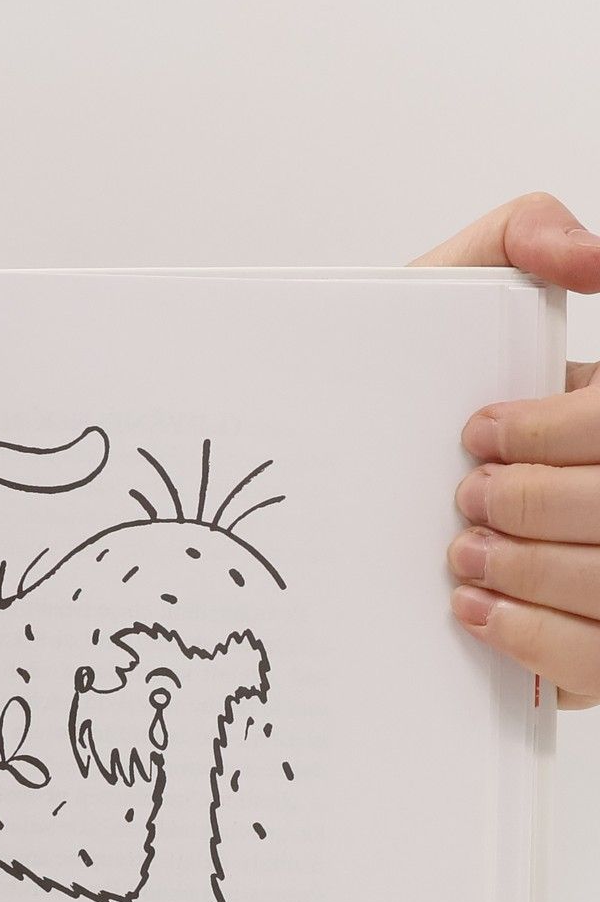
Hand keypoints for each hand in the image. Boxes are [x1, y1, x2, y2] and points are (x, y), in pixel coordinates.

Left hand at [415, 193, 599, 705]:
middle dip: (533, 502)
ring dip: (529, 569)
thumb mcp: (442, 297)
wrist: (328, 479)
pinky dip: (532, 636)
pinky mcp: (592, 659)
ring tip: (458, 554)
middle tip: (465, 499)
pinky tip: (472, 608)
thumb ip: (514, 238)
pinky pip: (594, 662)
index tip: (477, 432)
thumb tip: (582, 255)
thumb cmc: (393, 393)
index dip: (553, 430)